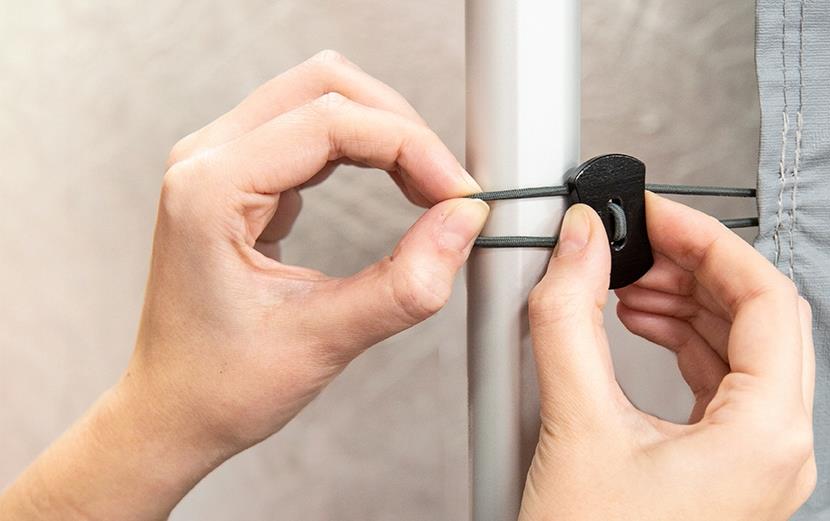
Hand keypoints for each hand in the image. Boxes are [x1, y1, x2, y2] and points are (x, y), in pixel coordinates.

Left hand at [0, 51, 486, 520]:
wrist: (173, 411)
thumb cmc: (220, 385)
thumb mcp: (323, 340)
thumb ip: (404, 283)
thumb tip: (462, 224)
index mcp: (209, 189)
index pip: (329, 122)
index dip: (409, 147)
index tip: (457, 194)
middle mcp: (205, 159)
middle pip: (324, 87)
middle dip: (399, 127)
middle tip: (445, 187)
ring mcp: (218, 162)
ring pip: (319, 99)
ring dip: (383, 132)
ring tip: (426, 187)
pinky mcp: (238, 177)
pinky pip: (309, 130)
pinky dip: (362, 149)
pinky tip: (391, 187)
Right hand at [520, 194, 814, 519]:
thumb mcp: (576, 425)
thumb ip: (569, 319)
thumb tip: (576, 243)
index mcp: (765, 434)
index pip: (765, 297)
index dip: (708, 240)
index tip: (657, 214)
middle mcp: (776, 447)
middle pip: (759, 317)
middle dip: (693, 268)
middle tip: (636, 241)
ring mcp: (755, 461)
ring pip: (740, 348)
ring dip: (685, 302)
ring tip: (625, 280)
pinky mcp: (725, 469)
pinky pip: (720, 383)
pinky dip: (681, 341)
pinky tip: (636, 325)